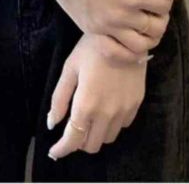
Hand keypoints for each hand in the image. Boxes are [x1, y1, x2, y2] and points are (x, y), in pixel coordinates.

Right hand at [27, 0, 181, 60]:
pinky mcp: (92, 32)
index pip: (164, 5)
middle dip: (161, 18)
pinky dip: (129, 53)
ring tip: (145, 25)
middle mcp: (121, 15)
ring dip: (150, 38)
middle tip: (155, 9)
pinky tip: (132, 43)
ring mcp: (105, 27)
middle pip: (156, 27)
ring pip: (140, 46)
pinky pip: (117, 53)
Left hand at [46, 32, 147, 158]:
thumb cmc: (91, 48)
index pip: (72, 140)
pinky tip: (106, 109)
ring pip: (107, 139)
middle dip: (78, 142)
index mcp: (86, 104)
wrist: (124, 36)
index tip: (54, 152)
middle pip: (91, 145)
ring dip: (95, 134)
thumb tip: (52, 124)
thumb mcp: (69, 69)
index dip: (61, 149)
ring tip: (89, 118)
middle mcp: (106, 113)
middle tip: (72, 128)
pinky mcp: (136, 104)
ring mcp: (123, 110)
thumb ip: (60, 99)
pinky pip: (122, 126)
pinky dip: (111, 125)